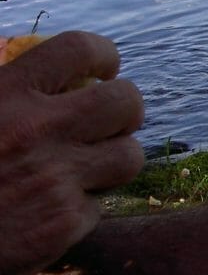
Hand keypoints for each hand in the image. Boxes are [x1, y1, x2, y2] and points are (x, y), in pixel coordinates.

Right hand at [0, 31, 143, 274]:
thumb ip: (5, 93)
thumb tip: (45, 71)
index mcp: (5, 94)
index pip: (79, 49)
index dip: (103, 54)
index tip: (104, 69)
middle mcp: (37, 130)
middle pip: (125, 102)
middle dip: (126, 111)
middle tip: (112, 122)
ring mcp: (56, 178)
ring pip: (128, 156)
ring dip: (114, 161)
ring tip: (87, 167)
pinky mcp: (63, 224)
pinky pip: (96, 206)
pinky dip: (77, 211)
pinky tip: (45, 215)